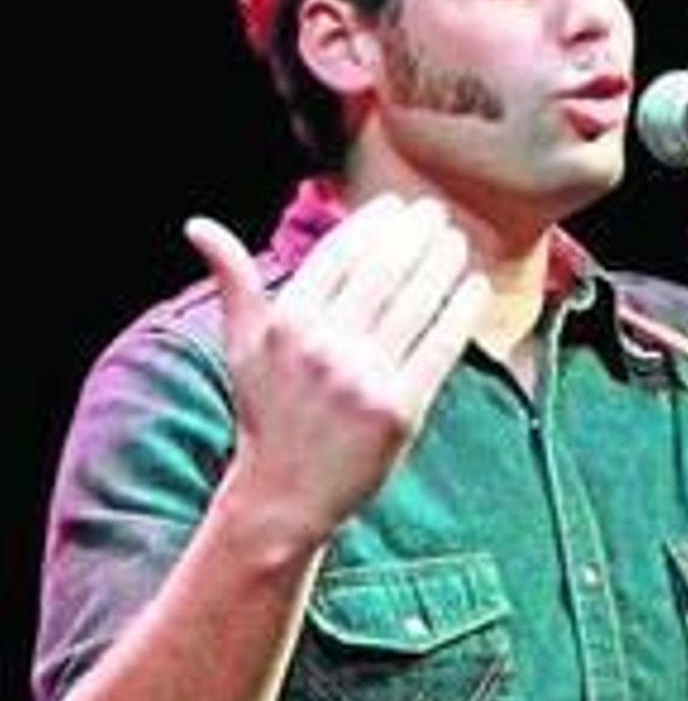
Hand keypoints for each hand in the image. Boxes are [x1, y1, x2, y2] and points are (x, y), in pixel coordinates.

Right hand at [184, 195, 490, 542]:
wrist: (285, 494)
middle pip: (383, 272)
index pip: (338, 255)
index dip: (371, 224)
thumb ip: (233, 282)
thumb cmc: (268, 413)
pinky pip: (439, 348)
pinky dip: (461, 313)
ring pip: (415, 305)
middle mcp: (323, 346)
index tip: (395, 206)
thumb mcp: (242, 345)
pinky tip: (475, 288)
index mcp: (286, 323)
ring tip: (456, 243)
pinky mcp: (400, 410)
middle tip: (435, 213)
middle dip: (414, 235)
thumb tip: (199, 226)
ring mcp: (364, 378)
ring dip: (442, 265)